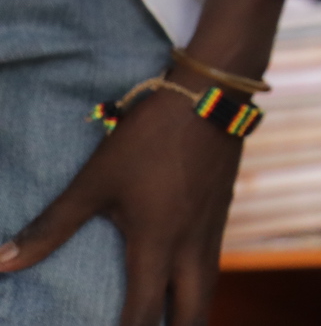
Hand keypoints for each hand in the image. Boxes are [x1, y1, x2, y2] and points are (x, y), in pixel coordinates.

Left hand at [0, 0, 282, 325]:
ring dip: (190, 315)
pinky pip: (213, 266)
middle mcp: (190, 247)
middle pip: (190, 316)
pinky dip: (199, 287)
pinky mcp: (221, 212)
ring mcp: (212, 230)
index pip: (141, 316)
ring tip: (173, 324)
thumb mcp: (96, 180)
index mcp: (156, 246)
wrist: (213, 95)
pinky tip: (187, 280)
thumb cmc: (150, 137)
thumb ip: (52, 225)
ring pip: (207, 291)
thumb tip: (3, 262)